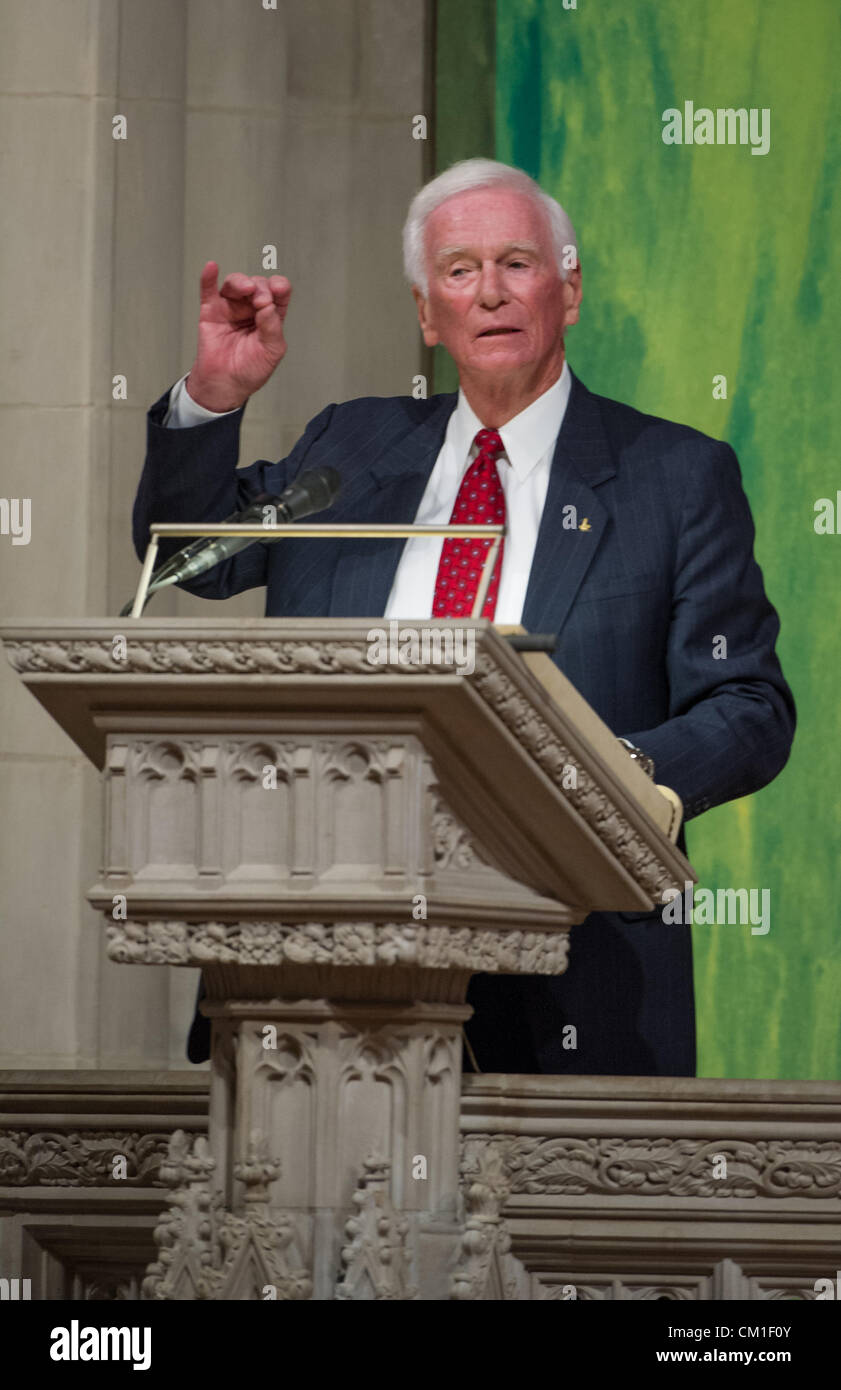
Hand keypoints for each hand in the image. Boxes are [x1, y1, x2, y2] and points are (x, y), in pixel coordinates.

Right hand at [185, 261, 291, 411]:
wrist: (225, 384)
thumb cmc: (250, 369)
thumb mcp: (272, 351)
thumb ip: (272, 327)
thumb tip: (268, 304)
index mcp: (271, 316)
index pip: (279, 293)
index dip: (279, 287)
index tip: (278, 291)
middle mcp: (251, 308)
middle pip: (258, 284)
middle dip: (261, 288)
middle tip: (260, 302)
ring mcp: (231, 308)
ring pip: (236, 284)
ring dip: (241, 282)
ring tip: (246, 289)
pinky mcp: (211, 311)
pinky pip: (208, 290)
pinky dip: (209, 277)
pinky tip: (212, 268)